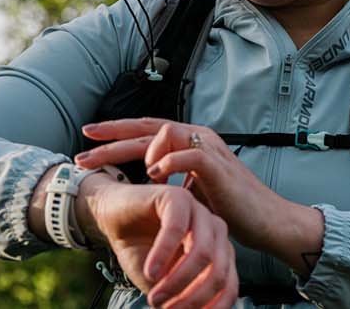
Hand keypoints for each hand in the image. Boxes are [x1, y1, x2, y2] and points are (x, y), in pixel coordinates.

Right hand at [74, 174, 238, 308]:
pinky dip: (163, 255)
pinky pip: (177, 229)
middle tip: (164, 308)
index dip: (209, 307)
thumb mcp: (162, 283)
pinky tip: (150, 271)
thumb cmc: (140, 251)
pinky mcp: (177, 197)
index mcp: (219, 252)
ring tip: (155, 296)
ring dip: (177, 281)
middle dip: (191, 298)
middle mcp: (215, 232)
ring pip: (202, 253)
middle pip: (218, 273)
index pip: (228, 286)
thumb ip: (180, 300)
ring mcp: (200, 212)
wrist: (113, 217)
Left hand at [77, 118, 324, 276]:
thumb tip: (146, 178)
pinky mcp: (219, 165)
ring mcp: (209, 148)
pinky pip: (187, 154)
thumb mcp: (191, 192)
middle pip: (147, 127)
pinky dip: (168, 161)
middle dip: (112, 136)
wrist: (266, 222)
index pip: (147, 130)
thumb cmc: (230, 209)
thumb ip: (170, 180)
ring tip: (121, 166)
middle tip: (83, 147)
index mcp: (189, 143)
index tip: (87, 142)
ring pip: (164, 132)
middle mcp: (198, 137)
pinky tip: (154, 174)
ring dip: (138, 149)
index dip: (116, 133)